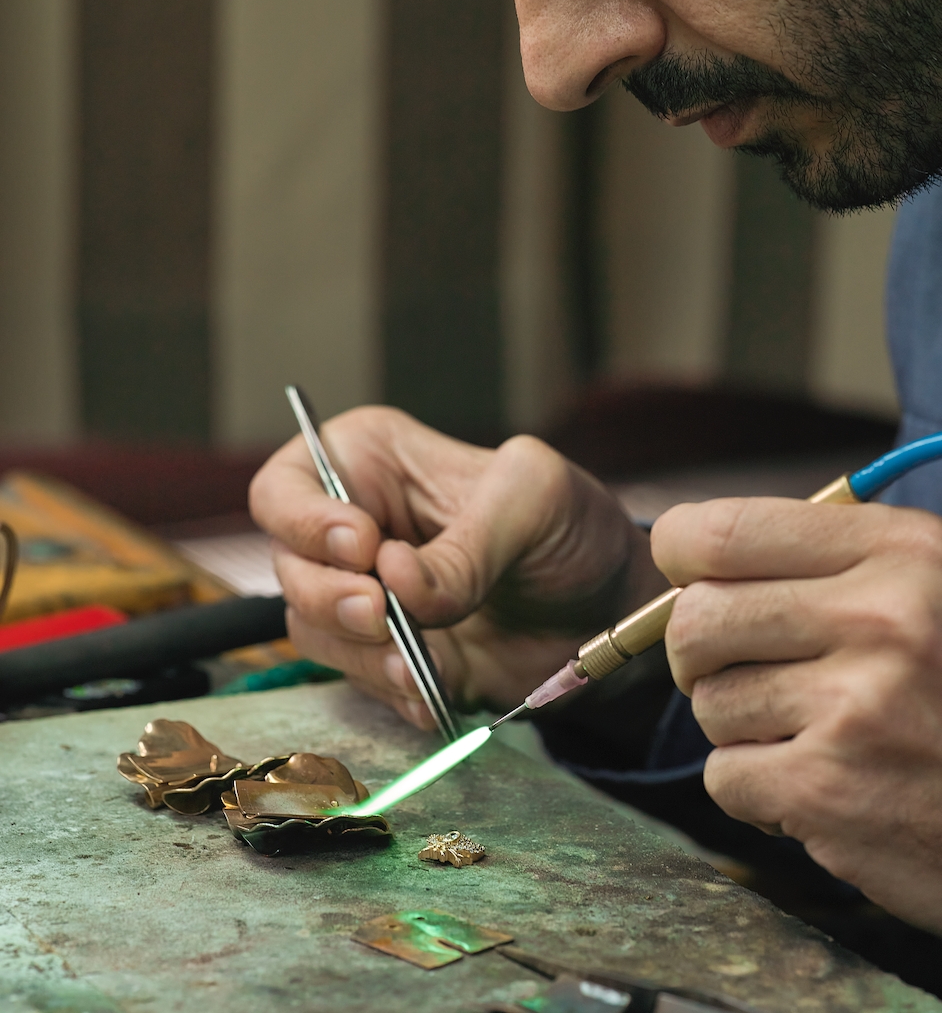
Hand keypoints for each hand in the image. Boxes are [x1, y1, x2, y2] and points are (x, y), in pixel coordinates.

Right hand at [249, 406, 662, 729]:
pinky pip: (359, 678)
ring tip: (417, 665)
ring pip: (313, 629)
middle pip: (289, 566)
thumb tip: (395, 580)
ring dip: (360, 653)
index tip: (364, 548)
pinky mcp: (387, 653)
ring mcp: (367, 595)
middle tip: (384, 616)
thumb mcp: (534, 504)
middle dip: (329, 598)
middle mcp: (354, 526)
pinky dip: (392, 689)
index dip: (306, 522)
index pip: (286, 487)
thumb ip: (466, 546)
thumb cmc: (570, 527)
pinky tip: (433, 691)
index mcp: (371, 462)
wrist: (607, 611)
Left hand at [653, 495, 941, 933]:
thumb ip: (833, 561)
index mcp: (900, 553)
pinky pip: (725, 777)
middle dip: (701, 652)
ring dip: (743, 725)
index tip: (692, 580)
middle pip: (695, 621)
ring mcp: (856, 710)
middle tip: (741, 668)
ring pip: (709, 704)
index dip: (682, 557)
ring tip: (814, 732)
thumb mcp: (935, 588)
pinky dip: (759, 790)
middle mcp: (879, 620)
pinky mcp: (833, 794)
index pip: (721, 533)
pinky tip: (823, 784)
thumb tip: (691, 551)